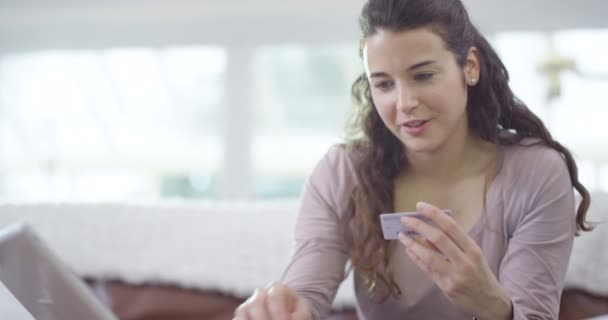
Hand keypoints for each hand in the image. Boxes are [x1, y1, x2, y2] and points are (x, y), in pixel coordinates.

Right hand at [233, 282, 311, 319]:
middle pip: (257, 302)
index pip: (275, 294)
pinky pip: (237, 319)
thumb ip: (300, 315)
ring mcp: (248, 304)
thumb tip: (292, 319)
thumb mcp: (302, 311)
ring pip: (243, 310)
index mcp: (277, 288)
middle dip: (265, 319)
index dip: (279, 311)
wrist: (285, 313)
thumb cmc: (295, 313)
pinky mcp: (240, 316)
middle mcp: (260, 293)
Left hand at [398, 202, 512, 319]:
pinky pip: (427, 269)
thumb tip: (429, 231)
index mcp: (473, 249)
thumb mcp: (473, 255)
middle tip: (405, 220)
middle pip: (438, 239)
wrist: (491, 302)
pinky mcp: (446, 287)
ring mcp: (455, 276)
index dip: (434, 214)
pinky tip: (408, 250)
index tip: (420, 206)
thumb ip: (453, 243)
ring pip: (428, 256)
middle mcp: (465, 261)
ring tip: (402, 235)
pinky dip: (416, 258)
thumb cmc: (480, 274)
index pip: (451, 227)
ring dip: (412, 244)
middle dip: (419, 226)